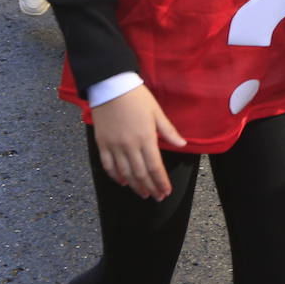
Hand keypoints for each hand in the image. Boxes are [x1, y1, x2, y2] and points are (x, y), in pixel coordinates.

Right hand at [90, 84, 185, 199]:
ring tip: (143, 194)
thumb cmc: (137, 97)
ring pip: (125, 173)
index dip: (161, 181)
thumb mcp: (156, 112)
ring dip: (135, 186)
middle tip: (157, 197)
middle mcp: (129, 146)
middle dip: (150, 187)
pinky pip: (108, 165)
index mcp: (146, 138)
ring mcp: (114, 146)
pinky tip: (123, 182)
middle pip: (140, 173)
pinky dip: (115, 176)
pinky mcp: (102, 144)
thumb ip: (168, 131)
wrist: (111, 86)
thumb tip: (183, 144)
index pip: (155, 166)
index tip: (166, 191)